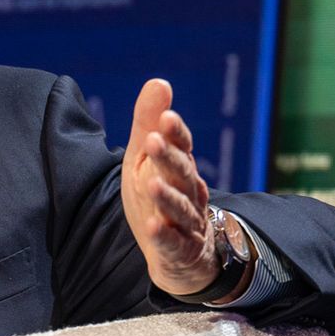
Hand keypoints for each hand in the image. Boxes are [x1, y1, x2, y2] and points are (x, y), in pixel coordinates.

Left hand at [120, 79, 219, 296]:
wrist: (183, 254)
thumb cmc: (160, 194)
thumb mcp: (146, 159)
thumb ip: (150, 124)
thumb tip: (159, 81)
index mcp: (179, 167)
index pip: (182, 147)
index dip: (176, 133)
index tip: (166, 116)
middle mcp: (188, 192)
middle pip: (182, 174)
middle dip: (169, 157)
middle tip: (154, 140)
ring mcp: (187, 222)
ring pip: (180, 208)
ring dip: (167, 196)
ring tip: (151, 183)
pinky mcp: (181, 250)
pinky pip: (174, 243)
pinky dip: (165, 236)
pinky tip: (154, 227)